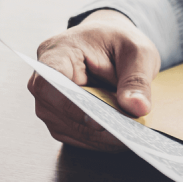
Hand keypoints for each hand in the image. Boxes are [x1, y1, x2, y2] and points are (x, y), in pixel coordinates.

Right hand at [26, 9, 159, 151]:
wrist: (111, 43)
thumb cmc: (118, 41)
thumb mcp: (137, 52)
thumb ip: (137, 79)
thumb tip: (137, 107)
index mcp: (57, 53)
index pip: (49, 82)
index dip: (69, 105)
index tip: (97, 120)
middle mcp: (45, 78)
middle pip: (57, 111)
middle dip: (93, 127)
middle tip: (127, 134)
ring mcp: (50, 101)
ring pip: (66, 128)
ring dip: (99, 138)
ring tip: (130, 139)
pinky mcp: (61, 117)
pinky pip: (76, 136)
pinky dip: (99, 140)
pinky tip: (122, 139)